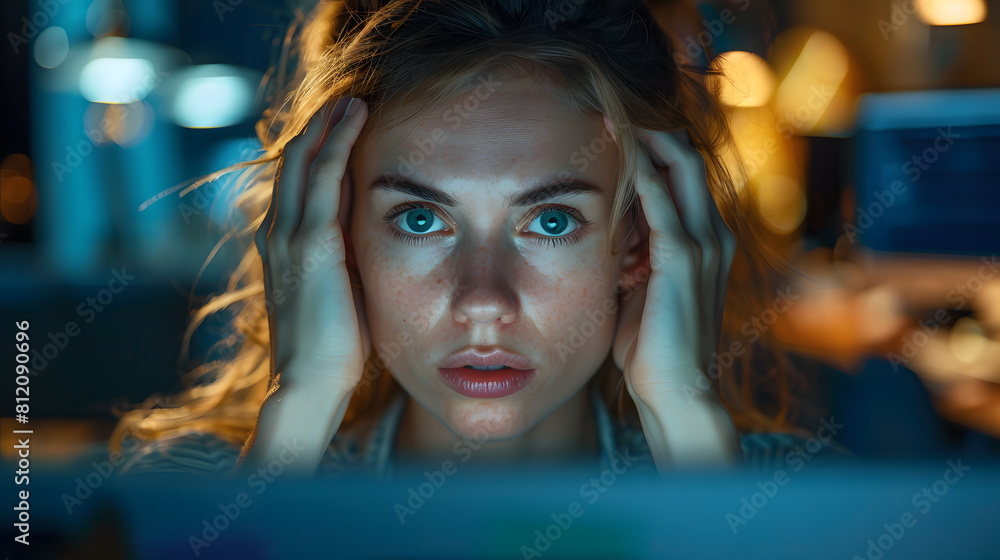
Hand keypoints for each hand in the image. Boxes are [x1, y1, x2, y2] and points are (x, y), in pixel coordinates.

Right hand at [240, 96, 369, 472]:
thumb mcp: (336, 293)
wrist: (310, 382)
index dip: (314, 154)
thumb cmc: (330, 349)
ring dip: (327, 125)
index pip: (296, 188)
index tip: (338, 130)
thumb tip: (363, 238)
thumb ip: (341, 260)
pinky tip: (355, 119)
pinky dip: (337, 142)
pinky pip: (323, 177)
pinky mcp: (312, 243)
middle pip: (293, 165)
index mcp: (282, 248)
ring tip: (351, 99)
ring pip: (304, 161)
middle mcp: (277, 234)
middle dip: (317, 129)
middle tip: (344, 100)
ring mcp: (290, 237)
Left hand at [611, 126, 741, 466]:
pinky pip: (661, 201)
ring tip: (610, 121)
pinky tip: (621, 152)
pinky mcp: (683, 259)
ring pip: (681, 170)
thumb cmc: (653, 350)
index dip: (655, 153)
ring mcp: (703, 245)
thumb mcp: (642, 293)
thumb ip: (634, 260)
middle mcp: (712, 237)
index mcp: (705, 245)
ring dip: (646, 143)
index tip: (616, 134)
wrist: (675, 390)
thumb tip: (609, 238)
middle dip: (652, 136)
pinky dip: (641, 171)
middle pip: (688, 163)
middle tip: (611, 116)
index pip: (684, 181)